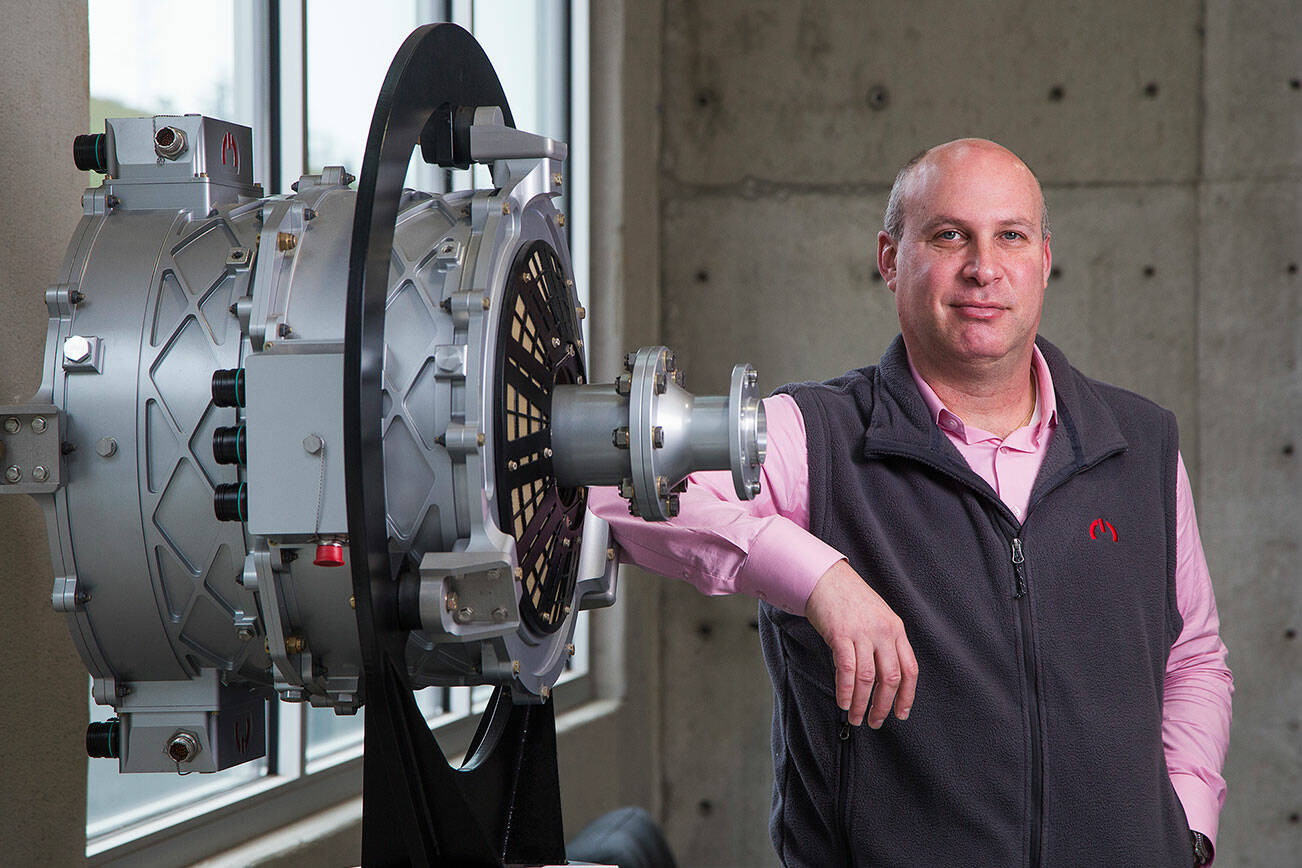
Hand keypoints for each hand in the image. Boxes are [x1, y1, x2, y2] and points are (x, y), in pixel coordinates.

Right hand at [804, 559, 917, 727]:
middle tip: (875, 721)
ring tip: (855, 716)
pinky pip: (846, 670)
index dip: (907, 696)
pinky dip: (846, 690)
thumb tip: (886, 677)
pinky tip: (843, 701)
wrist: (826, 578)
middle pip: (890, 678)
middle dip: (883, 706)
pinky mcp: (840, 635)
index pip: (909, 669)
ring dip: (861, 703)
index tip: (901, 713)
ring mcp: (862, 633)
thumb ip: (886, 642)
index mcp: (896, 629)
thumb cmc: (850, 599)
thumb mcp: (878, 617)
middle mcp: (883, 632)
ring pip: (867, 678)